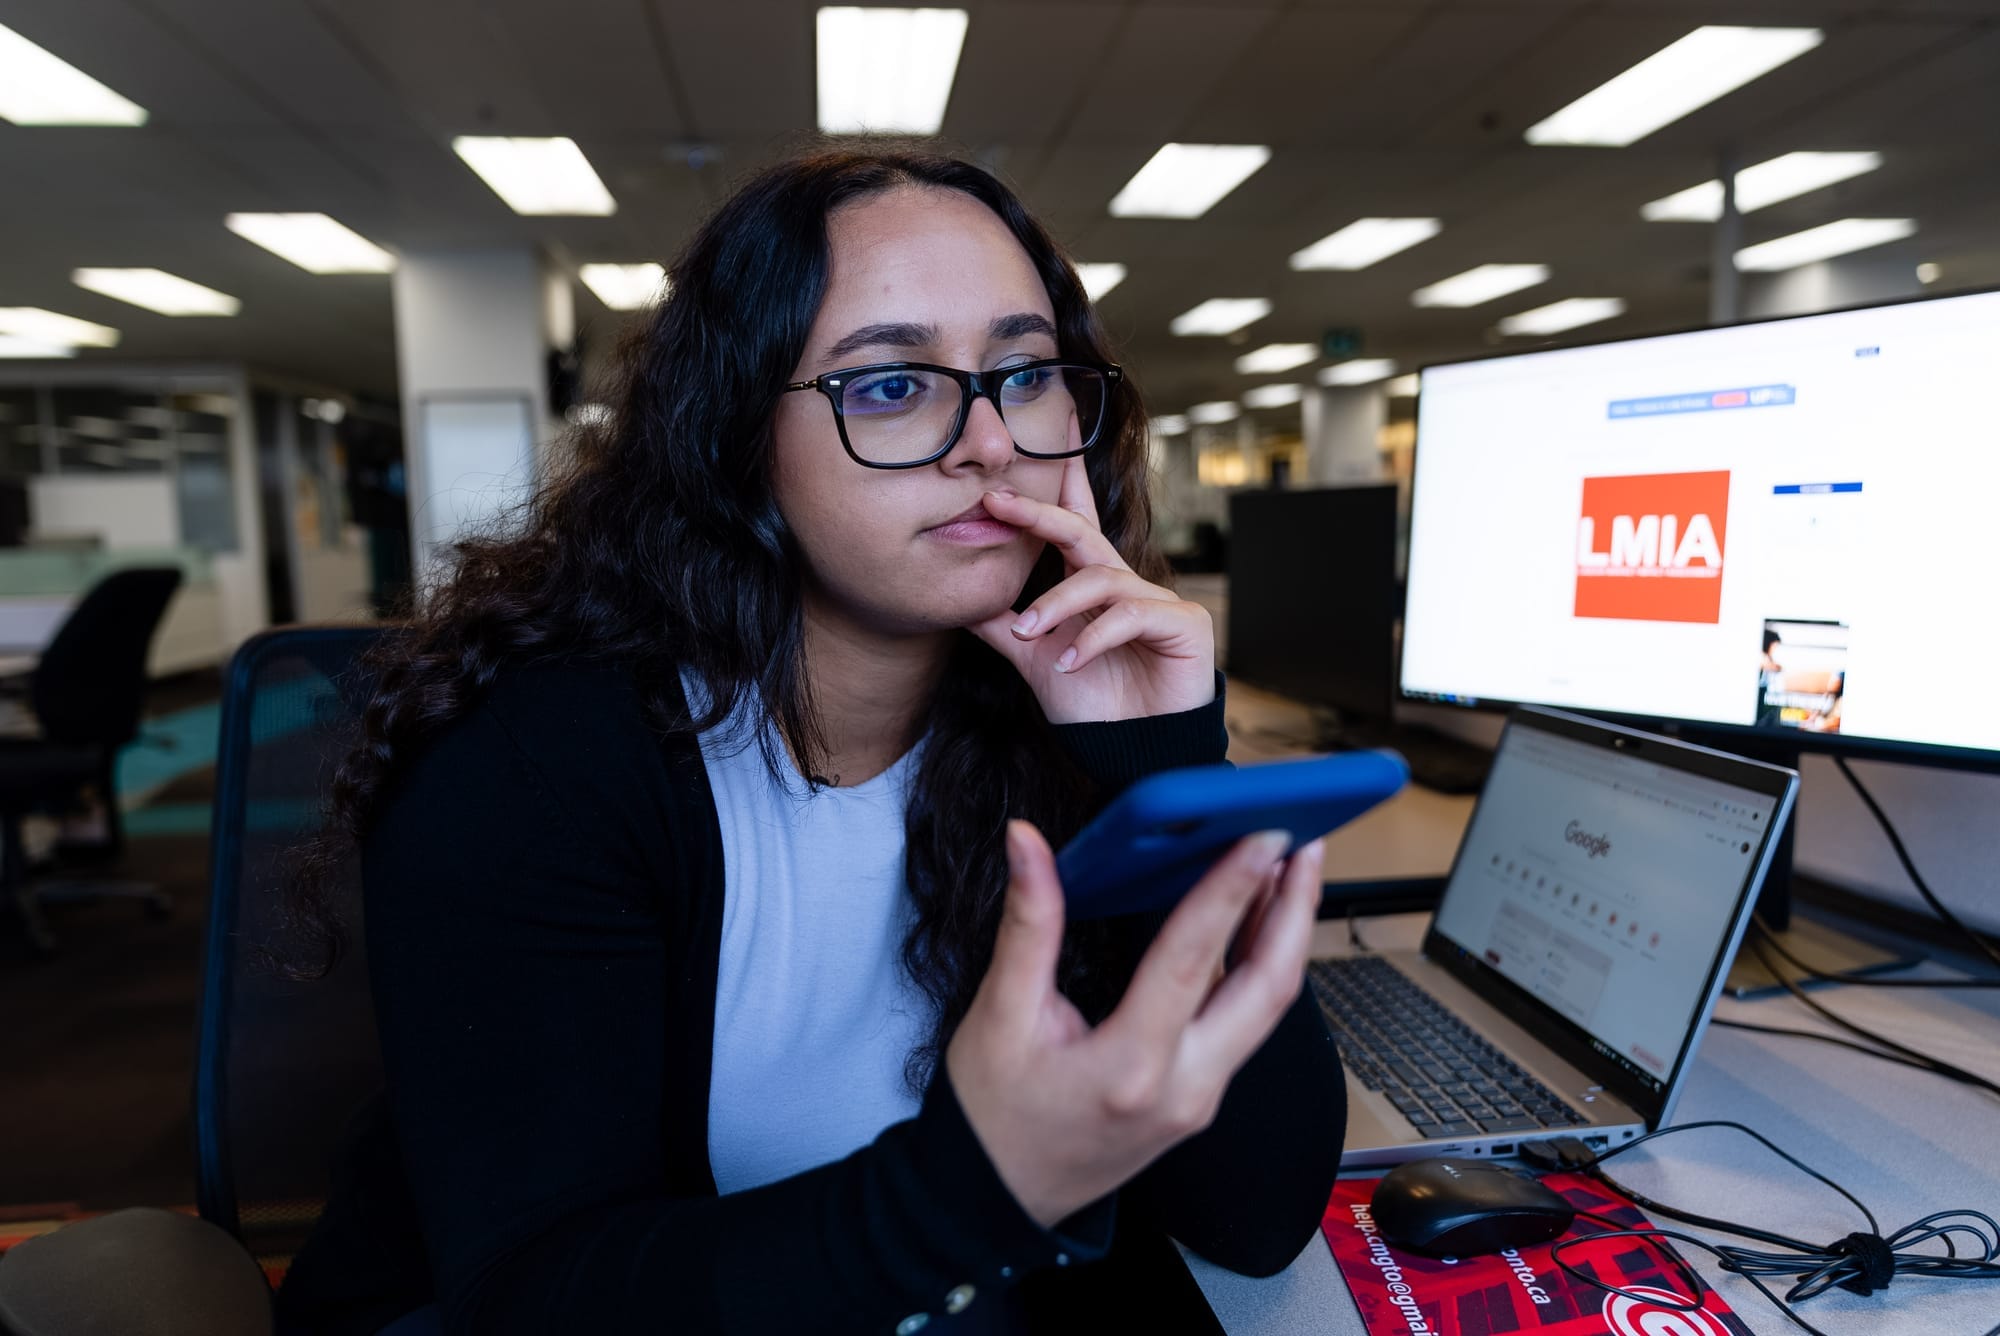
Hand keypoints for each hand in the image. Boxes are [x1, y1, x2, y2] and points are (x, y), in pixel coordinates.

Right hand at [944, 821, 1325, 1228]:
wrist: (998, 1201)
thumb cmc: (993, 1118)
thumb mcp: (999, 1016)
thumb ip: (1028, 925)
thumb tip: (1028, 846)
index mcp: (1129, 1069)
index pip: (1191, 961)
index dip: (1229, 890)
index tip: (1259, 837)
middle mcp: (1183, 1089)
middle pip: (1266, 990)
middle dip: (1295, 910)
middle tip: (1305, 843)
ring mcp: (1201, 1099)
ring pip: (1267, 1009)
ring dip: (1286, 936)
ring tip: (1291, 869)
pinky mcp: (1202, 1098)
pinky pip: (1247, 1024)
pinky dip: (1260, 967)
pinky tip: (1256, 925)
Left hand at [969, 454, 1213, 723]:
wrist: (1136, 754)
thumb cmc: (1095, 705)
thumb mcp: (1035, 661)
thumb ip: (1003, 629)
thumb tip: (961, 604)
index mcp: (1094, 586)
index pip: (1074, 526)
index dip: (1057, 486)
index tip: (1022, 463)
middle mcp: (1126, 585)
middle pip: (1082, 533)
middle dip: (1040, 514)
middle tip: (997, 502)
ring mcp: (1158, 600)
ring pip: (1099, 579)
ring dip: (1056, 605)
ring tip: (1026, 635)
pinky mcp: (1185, 622)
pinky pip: (1132, 616)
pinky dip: (1093, 639)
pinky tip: (1068, 664)